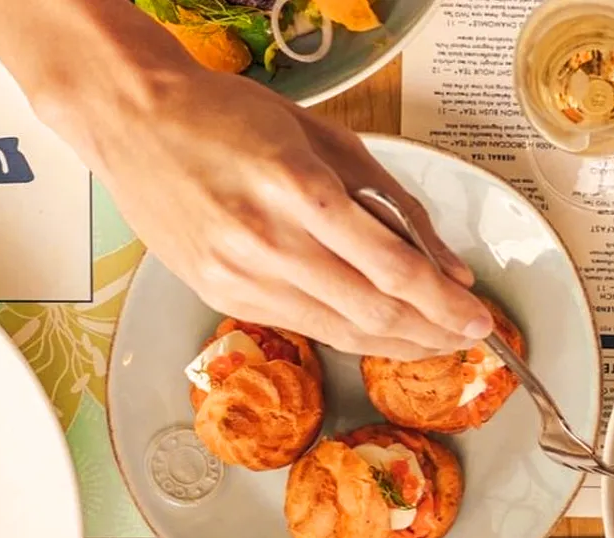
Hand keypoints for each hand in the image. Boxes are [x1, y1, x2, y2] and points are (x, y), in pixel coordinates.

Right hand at [80, 71, 492, 357]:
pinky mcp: (222, 296)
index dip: (446, 305)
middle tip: (469, 337)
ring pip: (342, 332)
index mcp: (300, 191)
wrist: (133, 119)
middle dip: (433, 333)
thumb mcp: (332, 143)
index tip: (480, 317)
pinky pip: (306, 328)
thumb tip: (450, 268)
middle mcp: (268, 241)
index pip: (394, 270)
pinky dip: (352, 336)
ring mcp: (240, 276)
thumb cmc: (232, 118)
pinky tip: (382, 334)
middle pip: (374, 313)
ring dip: (399, 344)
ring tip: (436, 342)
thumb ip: (398, 208)